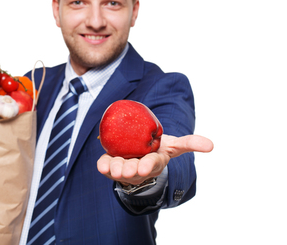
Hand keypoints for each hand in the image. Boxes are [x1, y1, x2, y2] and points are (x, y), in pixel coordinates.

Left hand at [97, 134, 212, 185]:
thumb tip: (211, 145)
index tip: (144, 166)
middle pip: (134, 170)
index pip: (153, 164)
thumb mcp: (174, 145)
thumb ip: (190, 143)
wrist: (139, 151)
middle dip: (130, 170)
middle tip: (127, 170)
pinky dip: (103, 166)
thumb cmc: (157, 148)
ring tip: (114, 168)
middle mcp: (139, 168)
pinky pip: (106, 166)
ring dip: (116, 169)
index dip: (149, 165)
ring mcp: (125, 167)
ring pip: (119, 170)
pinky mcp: (112, 165)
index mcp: (155, 162)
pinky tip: (101, 165)